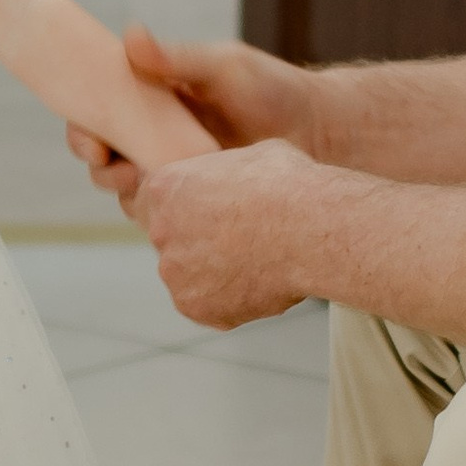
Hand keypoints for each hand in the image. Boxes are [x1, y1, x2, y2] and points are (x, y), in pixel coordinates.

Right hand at [67, 26, 318, 211]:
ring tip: (149, 187)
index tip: (93, 145)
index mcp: (151, 103)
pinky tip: (176, 212)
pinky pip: (165, 218)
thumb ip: (176, 59)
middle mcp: (155, 141)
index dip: (84, 134)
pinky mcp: (199, 205)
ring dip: (129, 195)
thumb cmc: (272, 90)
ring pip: (130, 195)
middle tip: (118, 168)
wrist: (321, 132)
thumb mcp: (224, 68)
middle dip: (102, 169)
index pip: (98, 119)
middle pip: (105, 163)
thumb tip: (129, 36)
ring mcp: (177, 175)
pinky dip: (162, 217)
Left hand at [133, 140, 323, 327]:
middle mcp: (160, 232)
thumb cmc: (288, 185)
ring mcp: (175, 274)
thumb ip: (224, 175)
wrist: (311, 231)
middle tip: (240, 239)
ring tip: (258, 261)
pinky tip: (261, 282)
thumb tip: (232, 180)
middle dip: (198, 241)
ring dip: (214, 272)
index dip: (183, 208)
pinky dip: (230, 299)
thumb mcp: (251, 157)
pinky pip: (209, 304)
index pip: (153, 201)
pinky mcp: (195, 307)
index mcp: (165, 188)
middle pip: (170, 240)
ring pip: (189, 275)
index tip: (207, 214)